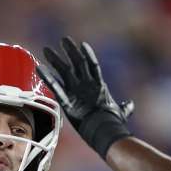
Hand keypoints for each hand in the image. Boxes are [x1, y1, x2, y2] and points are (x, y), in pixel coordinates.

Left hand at [37, 37, 133, 157]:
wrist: (105, 130)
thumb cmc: (113, 123)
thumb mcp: (121, 112)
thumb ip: (125, 107)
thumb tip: (130, 105)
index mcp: (99, 85)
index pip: (93, 65)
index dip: (87, 54)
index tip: (81, 44)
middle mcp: (86, 84)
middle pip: (77, 62)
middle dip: (70, 51)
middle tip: (63, 40)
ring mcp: (76, 91)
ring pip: (64, 70)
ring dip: (55, 59)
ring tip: (46, 50)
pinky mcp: (67, 101)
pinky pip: (54, 87)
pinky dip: (47, 77)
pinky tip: (40, 68)